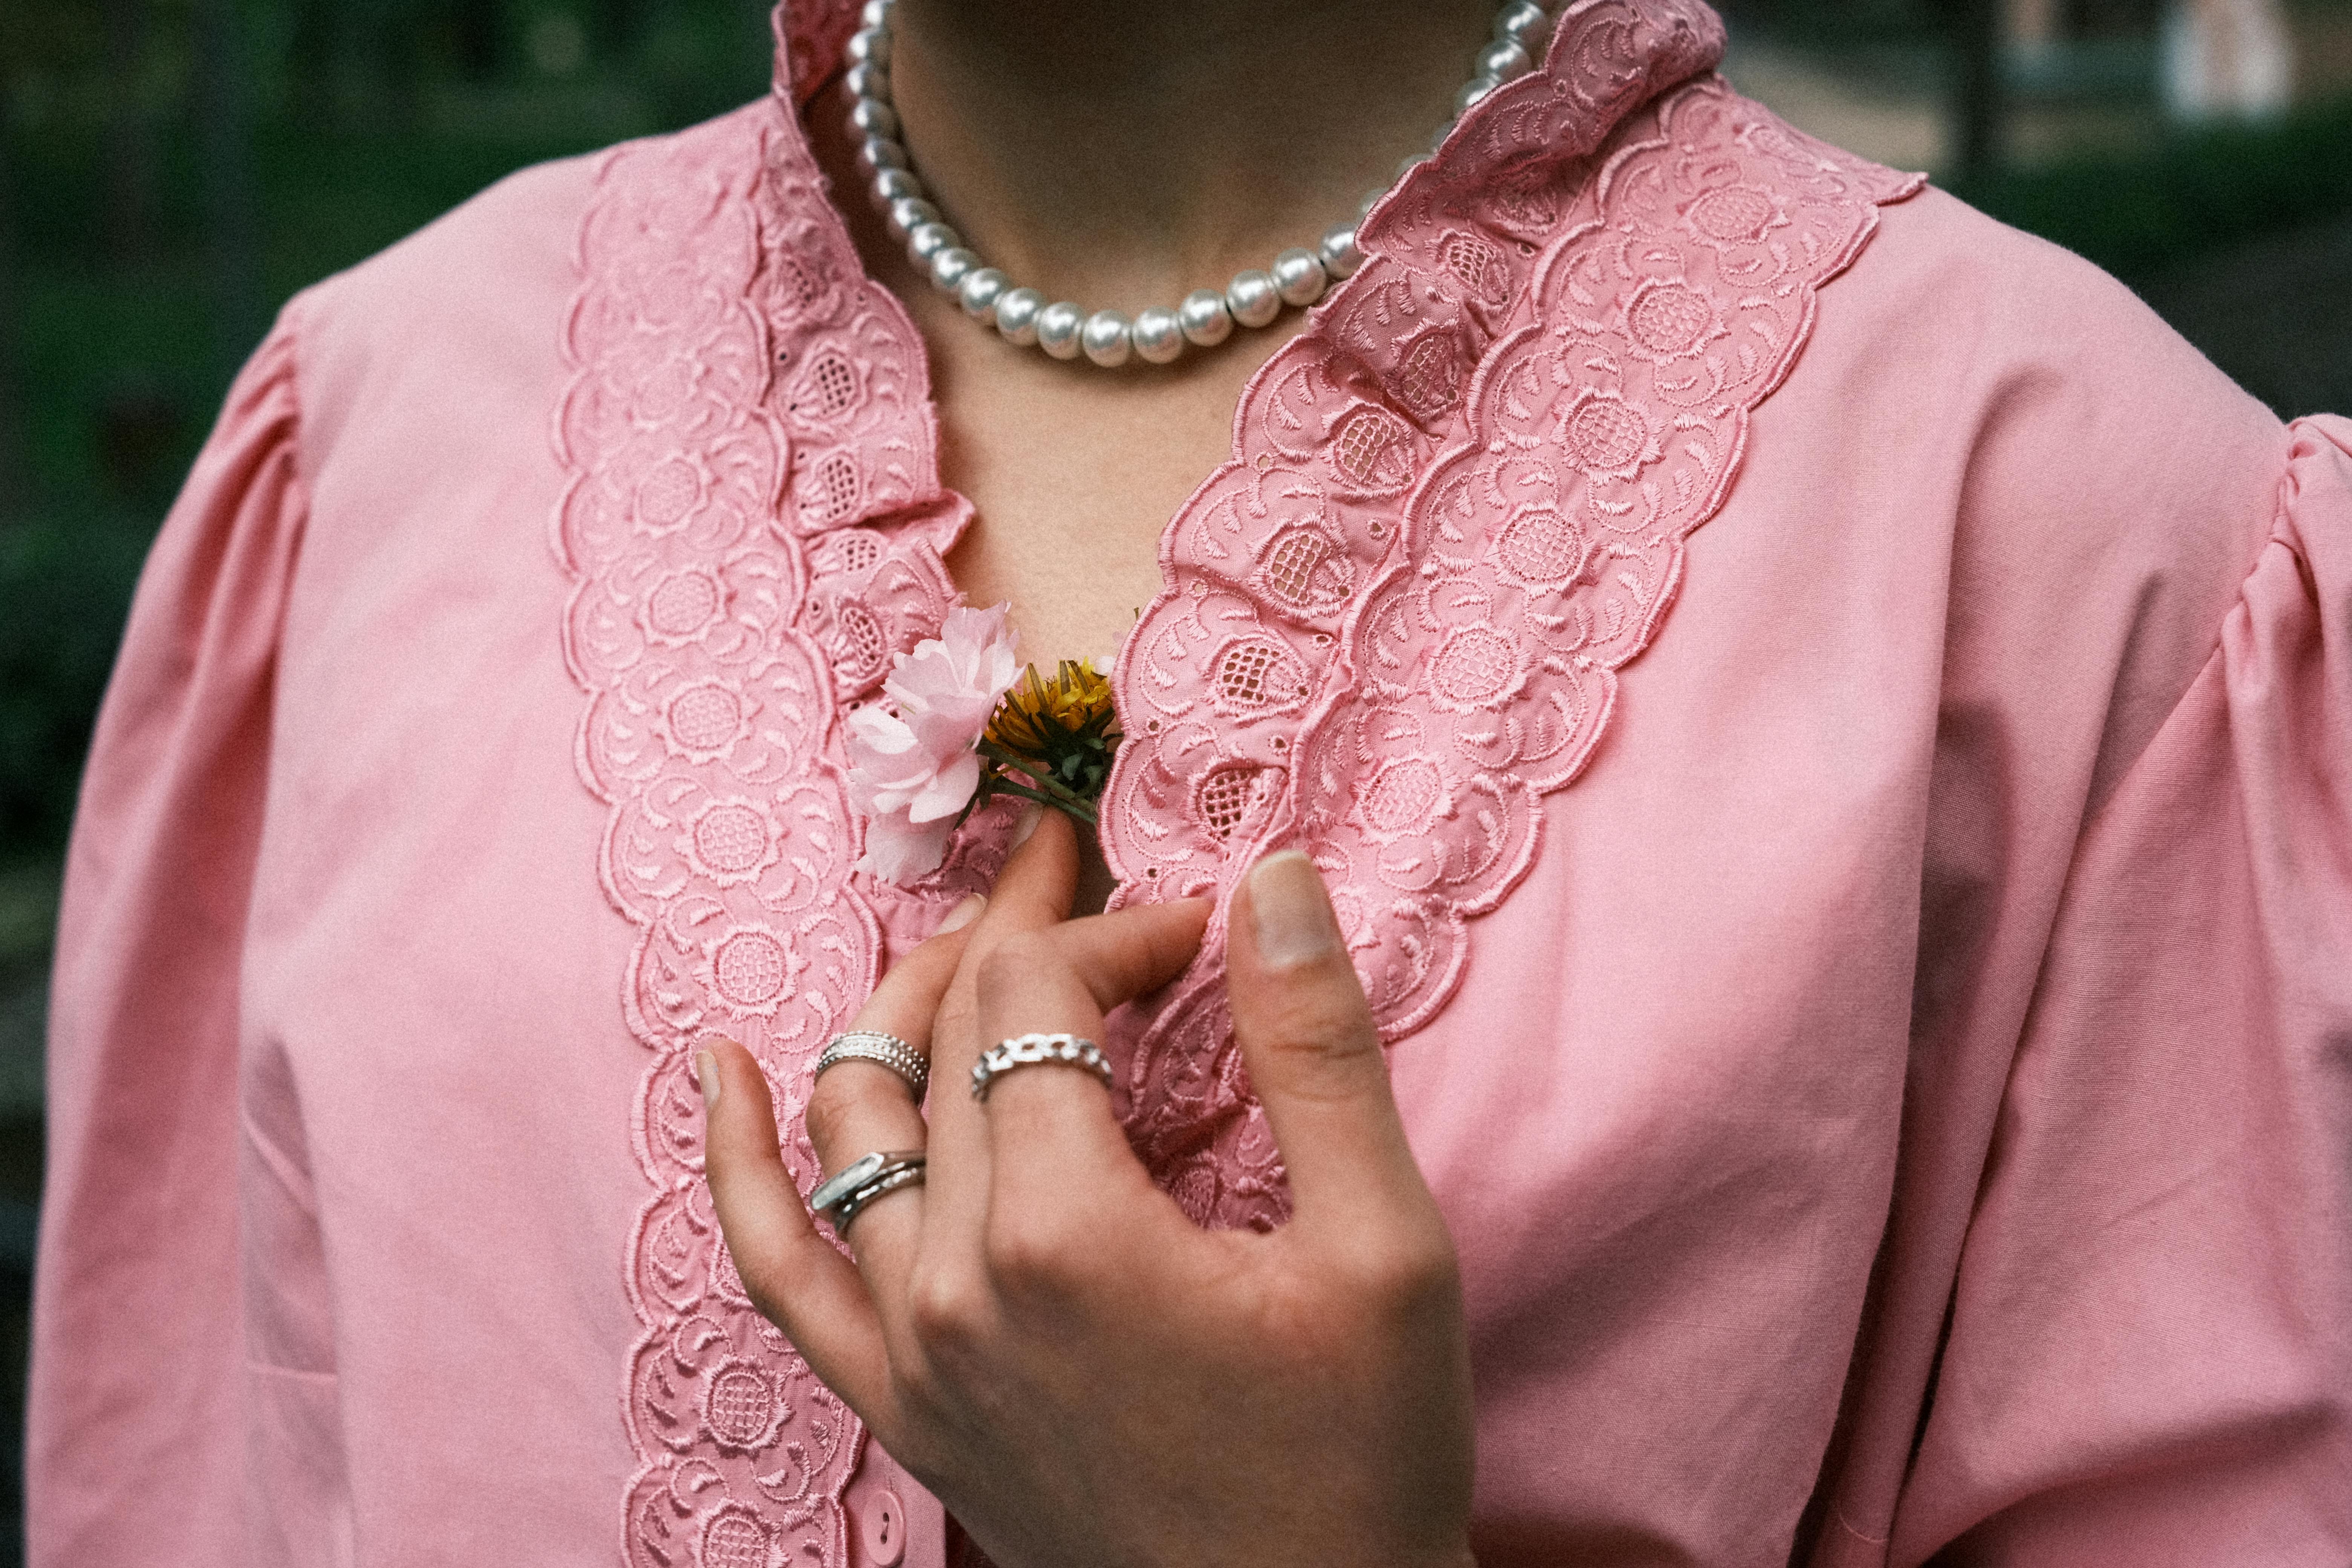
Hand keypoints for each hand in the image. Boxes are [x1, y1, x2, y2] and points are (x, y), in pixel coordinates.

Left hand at [700, 812, 1476, 1567]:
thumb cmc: (1360, 1461)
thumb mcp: (1385, 1248)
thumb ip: (1317, 1051)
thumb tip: (1272, 877)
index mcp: (1067, 1234)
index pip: (1042, 997)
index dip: (1116, 927)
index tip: (1201, 931)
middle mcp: (955, 1284)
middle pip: (947, 1038)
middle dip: (1023, 937)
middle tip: (1086, 877)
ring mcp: (910, 1350)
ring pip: (857, 1119)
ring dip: (908, 1009)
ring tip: (971, 948)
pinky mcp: (901, 1404)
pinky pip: (777, 1266)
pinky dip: (740, 1161)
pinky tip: (717, 1073)